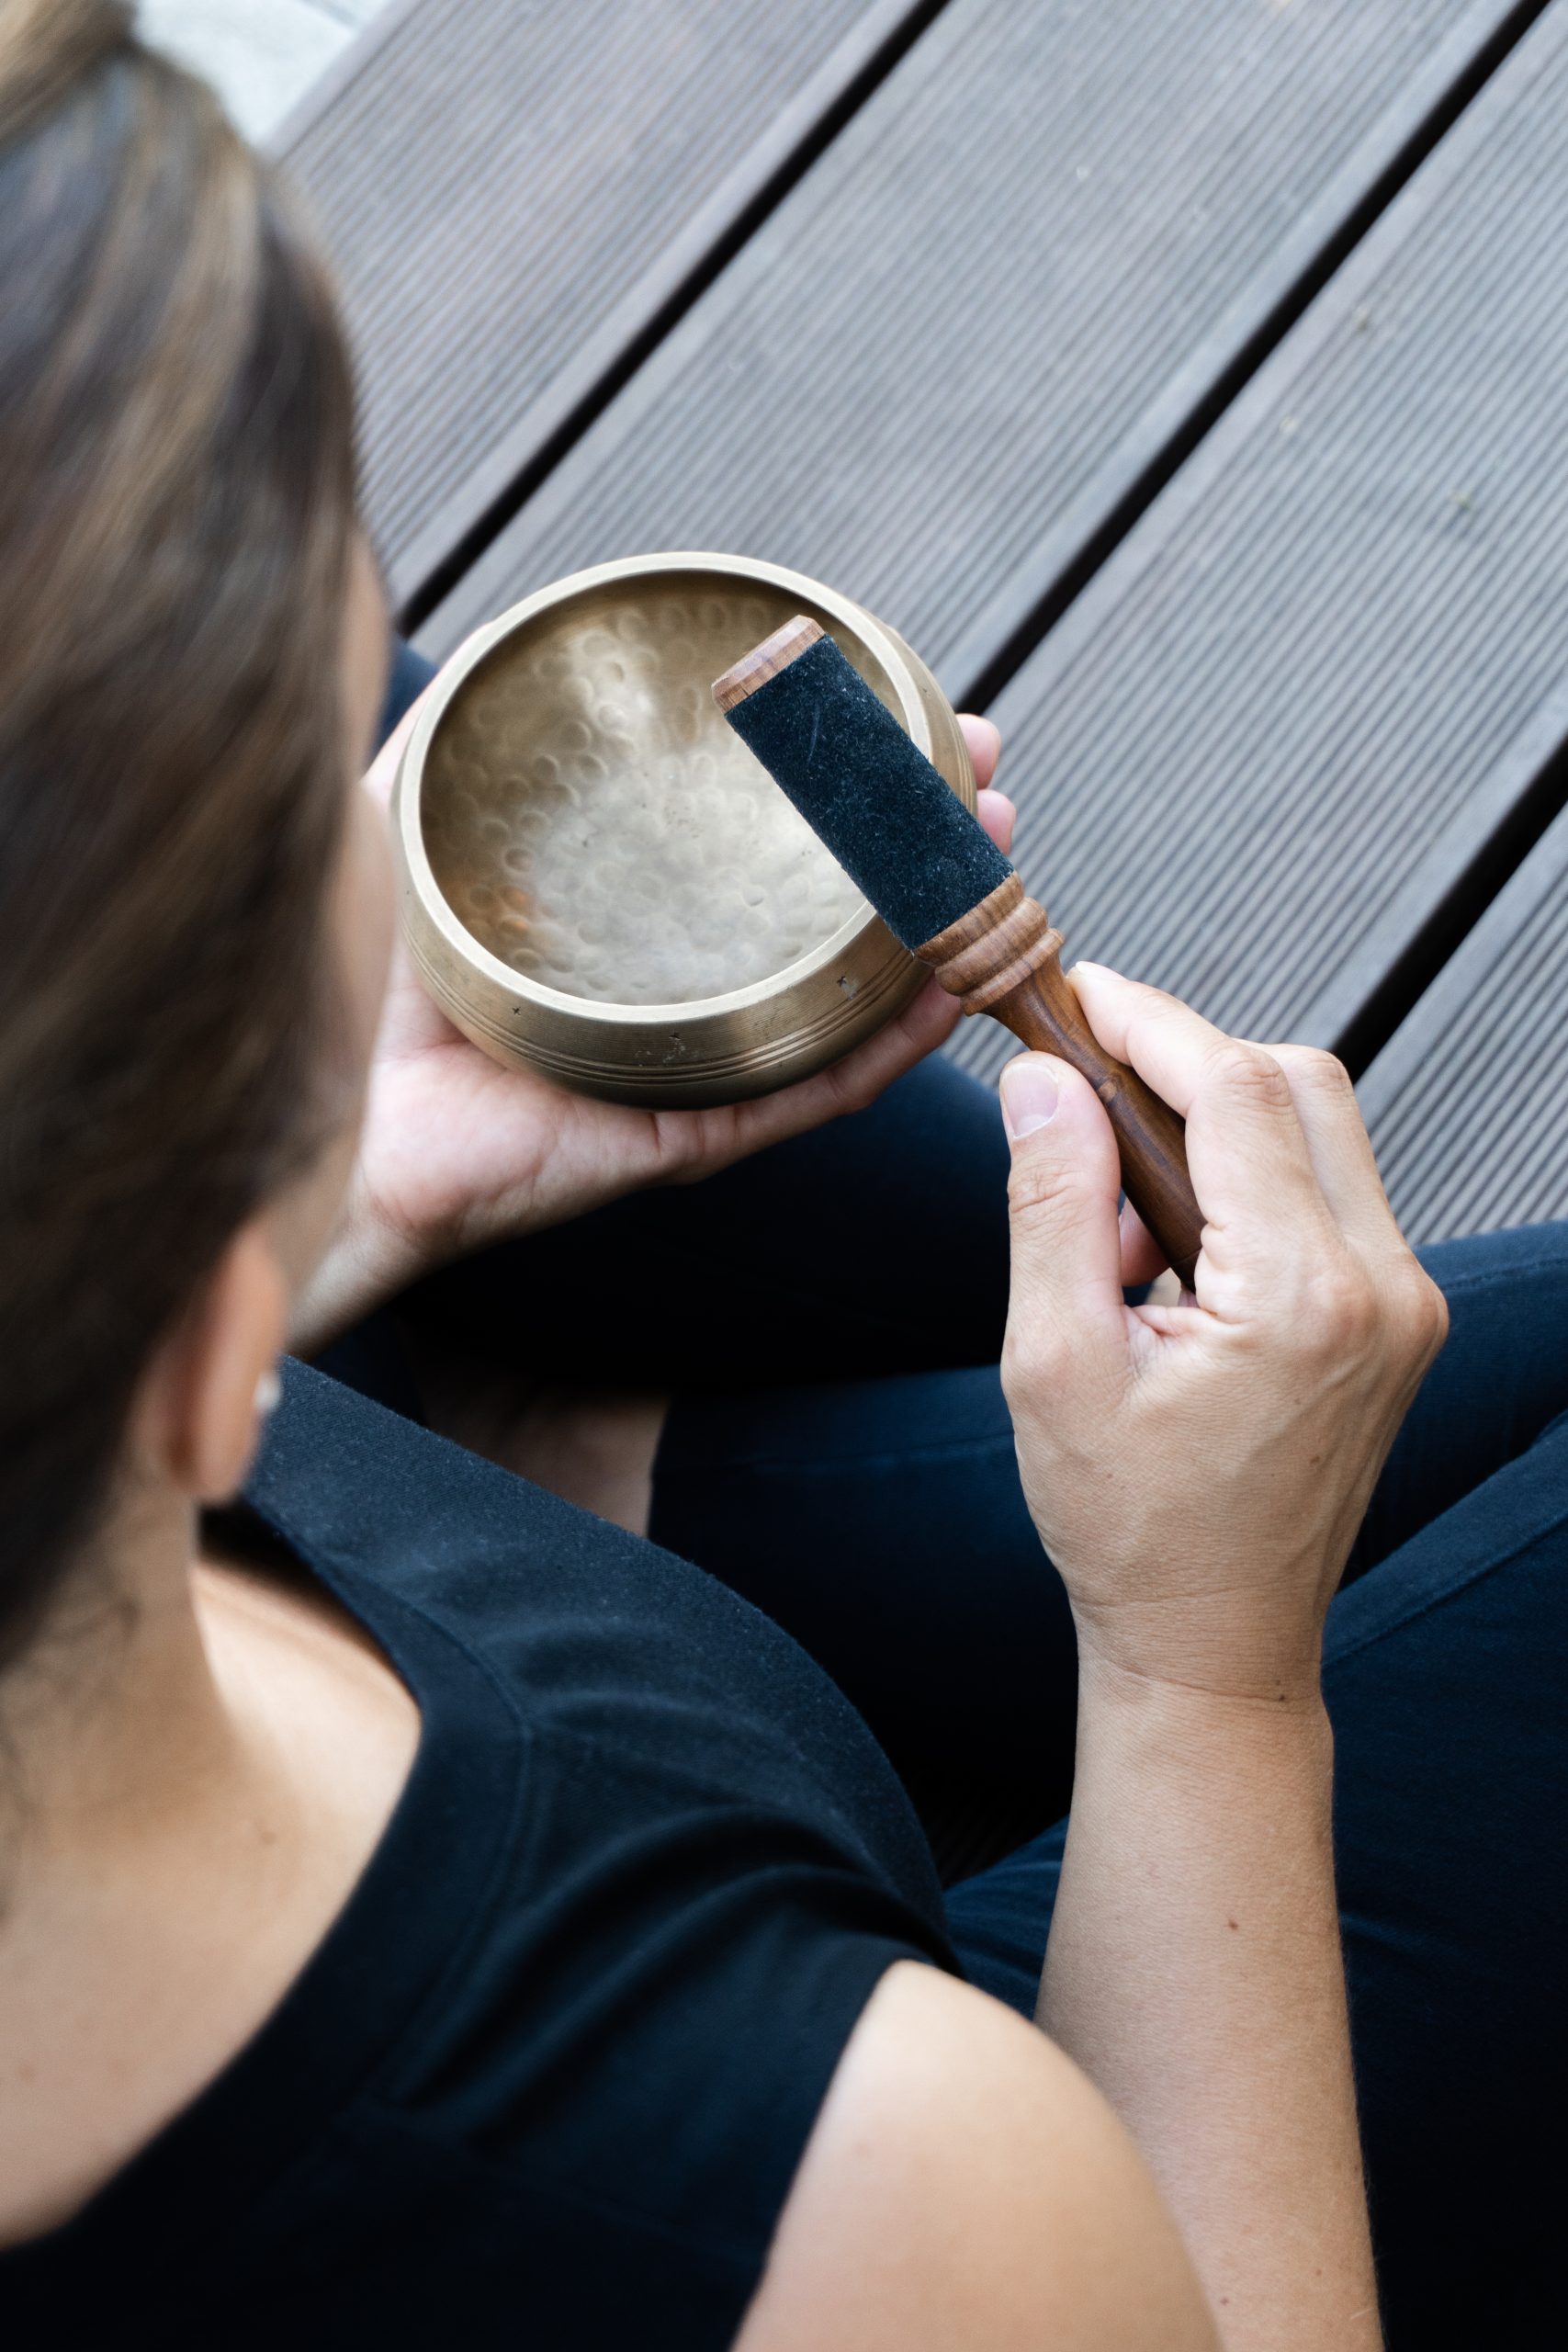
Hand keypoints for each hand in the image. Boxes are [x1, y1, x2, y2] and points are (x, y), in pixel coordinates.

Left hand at [293, 671, 1010, 1349]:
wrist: (317, 1106)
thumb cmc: (344, 972)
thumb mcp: (406, 812)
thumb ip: (456, 725)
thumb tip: (516, 631)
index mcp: (635, 916)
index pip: (765, 832)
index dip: (846, 771)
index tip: (908, 703)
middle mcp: (680, 986)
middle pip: (833, 907)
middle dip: (922, 837)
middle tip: (981, 770)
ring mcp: (692, 1062)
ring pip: (849, 998)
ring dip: (934, 930)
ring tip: (994, 856)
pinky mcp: (686, 1134)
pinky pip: (809, 1094)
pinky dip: (888, 1049)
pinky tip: (945, 991)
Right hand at [998, 966, 1446, 1704]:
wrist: (1214, 1644)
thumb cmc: (1132, 1531)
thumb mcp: (1051, 1364)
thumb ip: (1051, 1206)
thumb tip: (1043, 1083)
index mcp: (1301, 1298)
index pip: (1237, 1088)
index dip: (1150, 1020)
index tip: (1079, 995)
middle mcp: (1382, 1288)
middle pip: (1298, 1083)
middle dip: (1185, 1063)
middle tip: (1086, 1098)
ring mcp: (1405, 1304)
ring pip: (1322, 1129)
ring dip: (1216, 1128)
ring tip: (1121, 1227)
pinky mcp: (1400, 1319)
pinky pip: (1332, 1192)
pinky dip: (1251, 1182)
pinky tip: (1174, 1258)